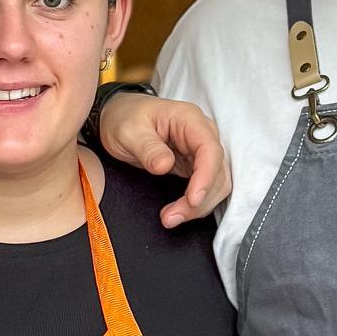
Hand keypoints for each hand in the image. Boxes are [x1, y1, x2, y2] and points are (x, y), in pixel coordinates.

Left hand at [96, 93, 230, 227]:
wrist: (118, 117)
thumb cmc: (124, 117)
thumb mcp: (128, 131)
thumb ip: (148, 148)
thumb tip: (165, 165)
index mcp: (189, 120)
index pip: (210, 150)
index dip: (206, 177)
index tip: (193, 200)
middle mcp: (201, 134)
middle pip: (217, 172)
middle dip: (201, 199)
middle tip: (172, 217)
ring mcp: (199, 151)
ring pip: (215, 184)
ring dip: (198, 206)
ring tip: (170, 218)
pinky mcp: (193, 166)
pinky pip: (204, 188)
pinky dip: (193, 204)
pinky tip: (175, 212)